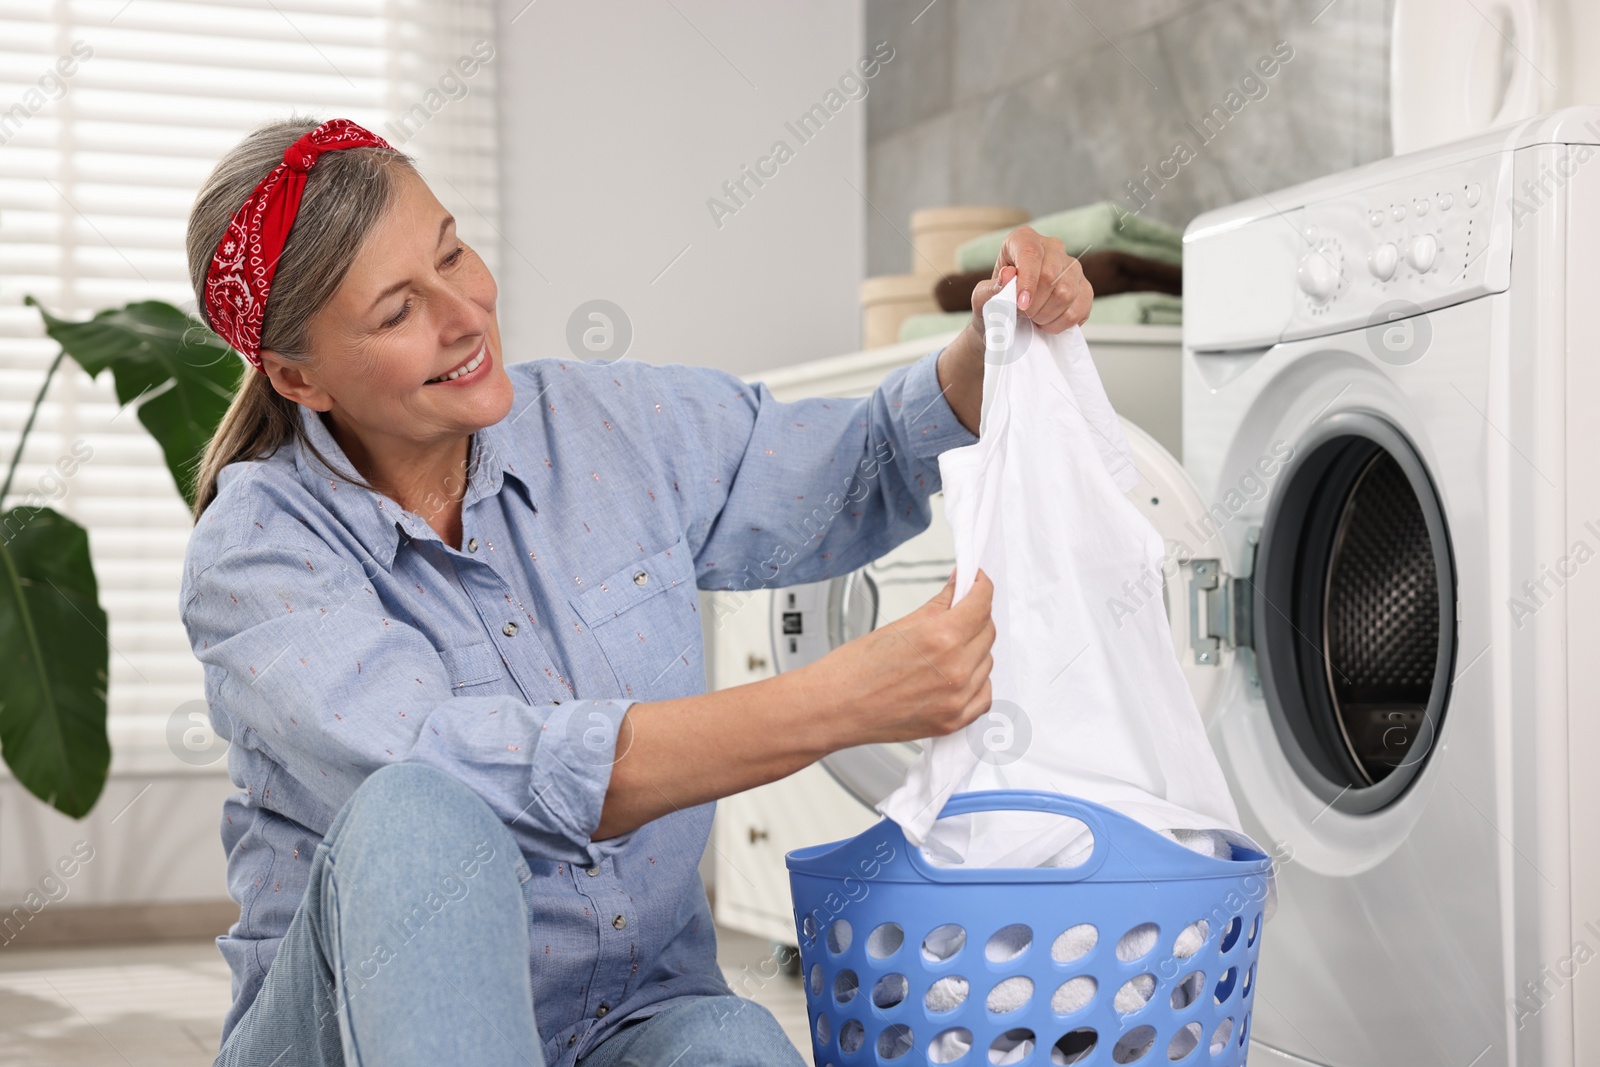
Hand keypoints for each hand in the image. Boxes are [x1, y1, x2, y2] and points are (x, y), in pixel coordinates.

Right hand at [801, 568, 995, 748]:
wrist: (834, 708)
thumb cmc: (854, 669)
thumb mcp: (899, 625)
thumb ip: (938, 606)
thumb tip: (958, 589)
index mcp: (941, 638)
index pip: (981, 603)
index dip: (980, 586)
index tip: (976, 582)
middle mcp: (955, 669)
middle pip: (987, 631)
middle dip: (975, 616)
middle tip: (958, 611)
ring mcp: (957, 698)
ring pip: (987, 662)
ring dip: (974, 649)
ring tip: (947, 648)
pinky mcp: (953, 721)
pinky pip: (983, 695)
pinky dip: (976, 682)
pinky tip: (958, 674)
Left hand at [968, 225, 1093, 334]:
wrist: (1007, 322)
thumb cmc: (994, 304)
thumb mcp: (982, 298)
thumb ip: (990, 288)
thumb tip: (1008, 275)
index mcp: (1023, 239)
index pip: (1030, 253)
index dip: (1027, 281)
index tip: (1021, 305)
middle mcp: (1052, 247)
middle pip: (1050, 276)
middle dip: (1033, 304)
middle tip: (1021, 314)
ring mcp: (1072, 267)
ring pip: (1066, 293)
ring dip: (1046, 315)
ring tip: (1033, 318)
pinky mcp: (1084, 288)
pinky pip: (1079, 309)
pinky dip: (1060, 324)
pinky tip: (1047, 322)